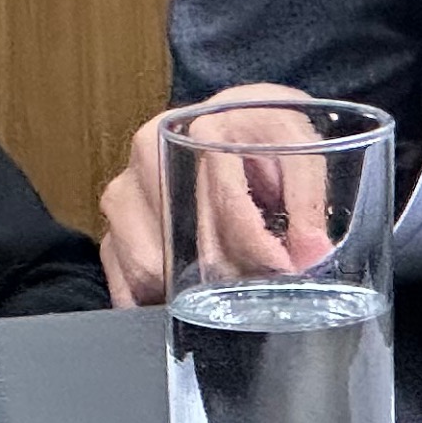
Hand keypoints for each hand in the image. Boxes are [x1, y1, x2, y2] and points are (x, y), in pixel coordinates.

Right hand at [98, 84, 332, 306]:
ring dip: (189, 291)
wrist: (225, 123)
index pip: (225, 199)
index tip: (282, 269)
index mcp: (200, 126)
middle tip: (257, 285)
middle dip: (227, 273)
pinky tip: (185, 294)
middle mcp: (149, 150)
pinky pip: (122, 280)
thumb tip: (311, 252)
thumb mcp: (298, 146)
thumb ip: (307, 198)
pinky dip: (154, 299)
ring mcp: (123, 189)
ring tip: (225, 286)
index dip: (258, 244)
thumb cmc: (259, 135)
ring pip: (150, 267)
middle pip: (184, 240)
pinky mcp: (110, 225)